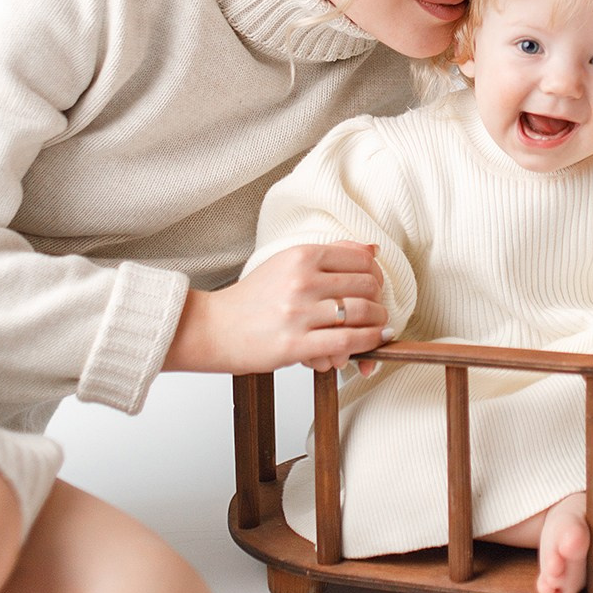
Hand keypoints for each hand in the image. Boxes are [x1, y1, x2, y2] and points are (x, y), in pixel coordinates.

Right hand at [164, 241, 389, 375]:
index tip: (375, 285)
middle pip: (366, 285)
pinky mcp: (295, 344)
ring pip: (362, 313)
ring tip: (378, 328)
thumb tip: (373, 248)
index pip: (360, 258)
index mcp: (301, 255)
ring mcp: (299, 312)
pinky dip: (367, 343)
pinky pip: (347, 341)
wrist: (213, 328)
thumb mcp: (287, 263)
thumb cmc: (251, 299)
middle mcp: (302, 280)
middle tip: (377, 309)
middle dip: (379, 300)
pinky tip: (372, 343)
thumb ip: (330, 254)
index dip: (376, 274)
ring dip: (378, 323)